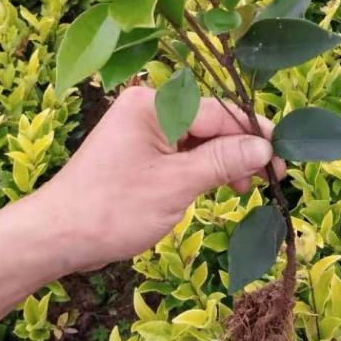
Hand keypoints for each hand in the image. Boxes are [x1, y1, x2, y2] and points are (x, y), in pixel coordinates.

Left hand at [34, 86, 285, 272]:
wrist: (57, 236)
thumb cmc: (112, 208)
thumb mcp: (176, 185)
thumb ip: (222, 162)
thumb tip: (264, 148)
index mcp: (152, 104)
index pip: (217, 112)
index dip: (253, 135)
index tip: (282, 159)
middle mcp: (146, 109)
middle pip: (208, 123)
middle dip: (240, 148)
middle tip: (272, 177)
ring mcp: (140, 131)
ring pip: (196, 139)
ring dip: (223, 161)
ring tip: (246, 188)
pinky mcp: (137, 154)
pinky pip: (179, 153)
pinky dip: (201, 169)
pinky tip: (220, 186)